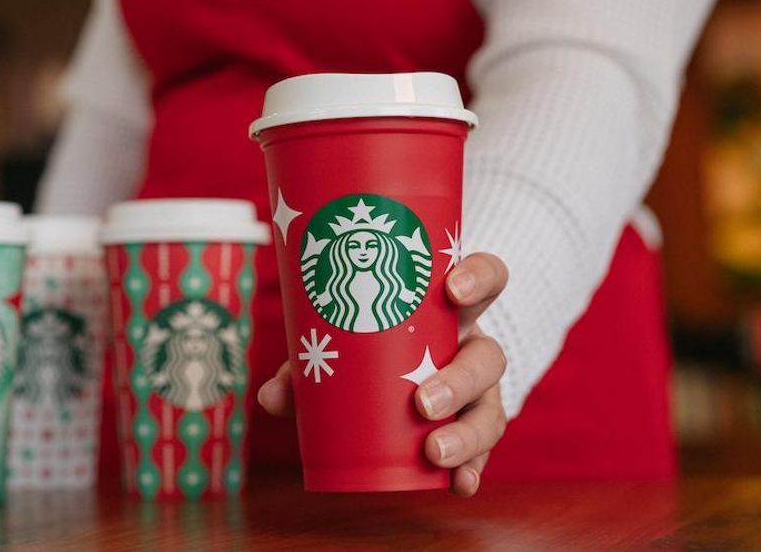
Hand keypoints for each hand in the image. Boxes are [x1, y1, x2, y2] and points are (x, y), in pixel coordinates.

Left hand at [257, 252, 509, 496]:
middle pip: (489, 357)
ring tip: (434, 452)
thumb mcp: (340, 345)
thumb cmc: (366, 346)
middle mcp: (472, 348)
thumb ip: (305, 368)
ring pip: (491, 410)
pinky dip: (472, 468)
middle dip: (461, 380)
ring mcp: (479, 393)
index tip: (451, 289)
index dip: (479, 277)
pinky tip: (460, 484)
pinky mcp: (474, 429)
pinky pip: (483, 451)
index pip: (487, 279)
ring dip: (467, 433)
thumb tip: (269, 397)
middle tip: (422, 403)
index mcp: (448, 310)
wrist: (392, 376)